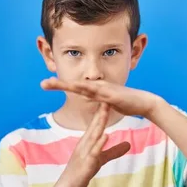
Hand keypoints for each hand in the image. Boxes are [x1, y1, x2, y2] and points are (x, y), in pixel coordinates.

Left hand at [41, 78, 162, 117]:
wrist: (144, 102)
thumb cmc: (126, 103)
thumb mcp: (106, 103)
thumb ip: (95, 99)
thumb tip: (84, 96)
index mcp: (95, 89)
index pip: (75, 87)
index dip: (61, 85)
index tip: (46, 84)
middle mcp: (98, 86)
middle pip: (75, 84)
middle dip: (59, 84)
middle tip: (43, 83)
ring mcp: (105, 90)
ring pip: (84, 87)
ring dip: (69, 85)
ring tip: (55, 84)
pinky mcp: (113, 96)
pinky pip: (99, 95)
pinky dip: (89, 92)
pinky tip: (79, 90)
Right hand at [54, 103, 130, 186]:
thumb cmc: (82, 172)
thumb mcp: (101, 160)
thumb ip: (114, 151)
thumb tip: (128, 144)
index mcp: (87, 142)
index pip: (95, 124)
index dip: (102, 112)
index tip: (109, 99)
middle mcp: (84, 145)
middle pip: (94, 126)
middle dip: (101, 112)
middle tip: (107, 97)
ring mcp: (84, 153)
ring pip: (93, 136)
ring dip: (99, 123)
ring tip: (106, 111)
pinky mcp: (86, 163)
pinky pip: (94, 152)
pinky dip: (99, 143)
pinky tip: (106, 136)